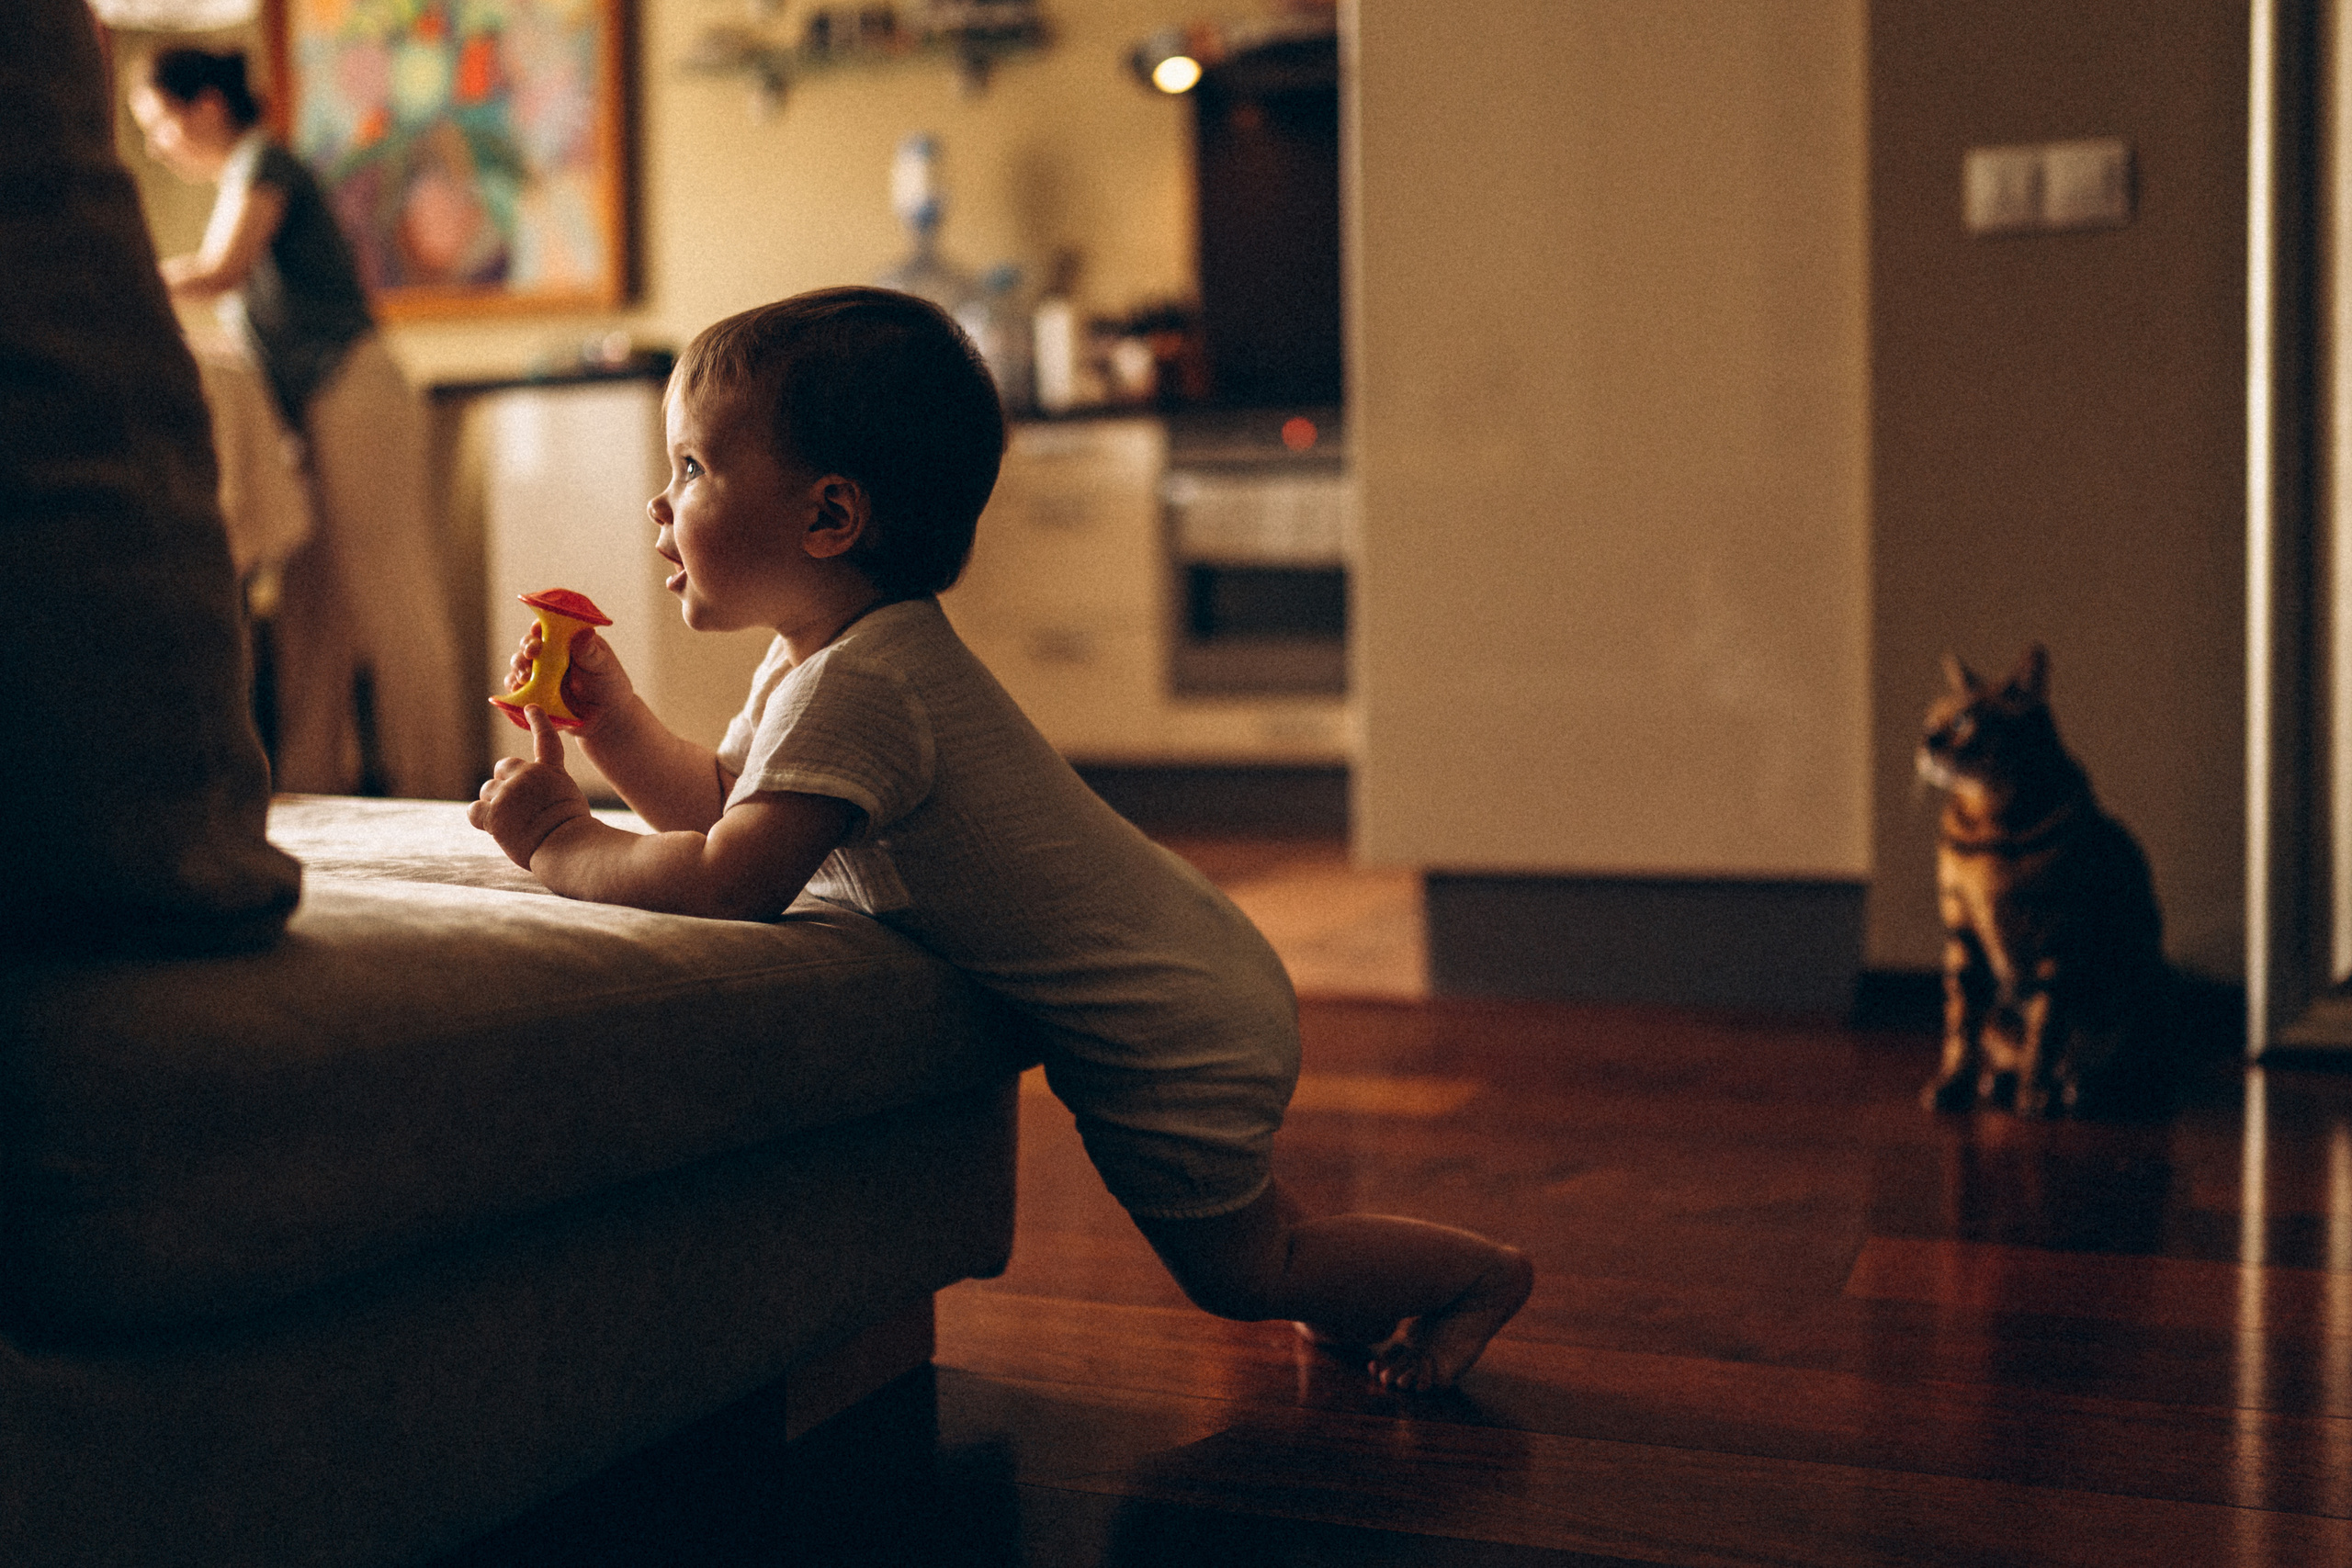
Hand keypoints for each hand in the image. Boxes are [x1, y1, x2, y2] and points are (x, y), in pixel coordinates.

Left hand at [469, 707, 592, 867]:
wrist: (568, 848)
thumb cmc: (573, 832)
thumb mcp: (569, 799)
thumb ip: (547, 788)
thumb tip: (528, 799)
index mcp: (550, 771)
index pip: (545, 740)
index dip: (538, 722)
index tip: (531, 708)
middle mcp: (527, 776)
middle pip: (502, 769)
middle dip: (505, 784)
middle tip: (519, 808)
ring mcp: (509, 794)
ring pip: (487, 791)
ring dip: (495, 806)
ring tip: (514, 824)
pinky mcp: (494, 814)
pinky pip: (475, 810)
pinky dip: (481, 819)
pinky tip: (495, 828)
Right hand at [505, 624, 635, 735]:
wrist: (605, 718)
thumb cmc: (608, 685)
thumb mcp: (602, 667)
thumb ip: (591, 652)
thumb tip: (585, 633)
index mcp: (568, 639)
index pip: (549, 626)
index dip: (540, 626)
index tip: (537, 631)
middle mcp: (550, 652)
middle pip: (530, 643)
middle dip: (527, 647)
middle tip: (531, 654)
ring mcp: (540, 672)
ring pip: (520, 663)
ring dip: (518, 667)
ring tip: (525, 677)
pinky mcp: (533, 691)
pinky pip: (517, 686)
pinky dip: (514, 687)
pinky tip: (518, 689)